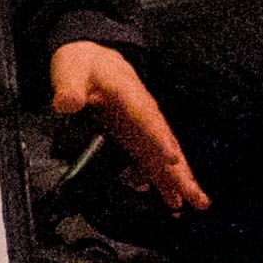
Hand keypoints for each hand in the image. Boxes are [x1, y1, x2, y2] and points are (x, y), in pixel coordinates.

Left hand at [51, 39, 207, 211]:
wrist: (92, 59)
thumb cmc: (86, 64)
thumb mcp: (72, 70)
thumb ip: (70, 87)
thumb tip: (66, 102)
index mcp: (130, 95)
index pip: (148, 119)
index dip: (159, 139)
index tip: (172, 158)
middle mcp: (143, 115)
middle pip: (166, 144)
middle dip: (181, 171)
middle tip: (197, 196)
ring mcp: (142, 128)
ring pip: (163, 157)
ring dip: (179, 181)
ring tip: (195, 204)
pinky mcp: (136, 138)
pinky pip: (152, 161)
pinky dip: (161, 180)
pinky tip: (171, 200)